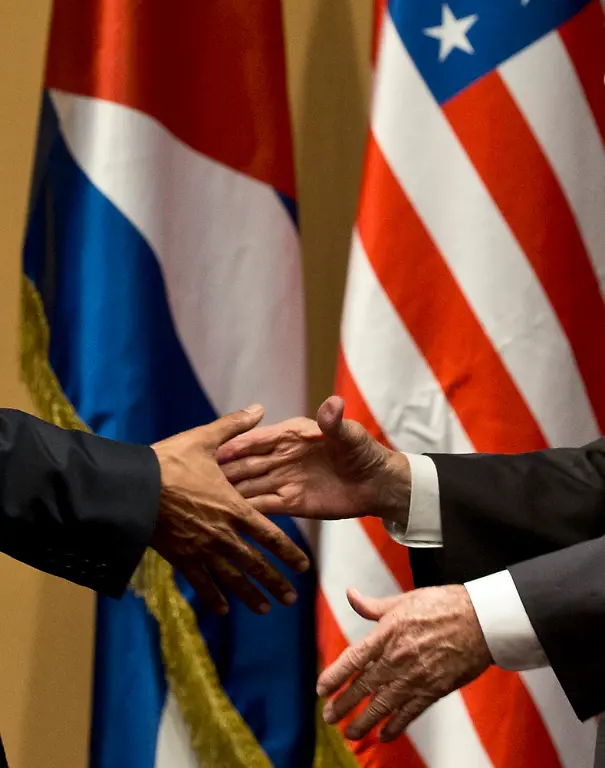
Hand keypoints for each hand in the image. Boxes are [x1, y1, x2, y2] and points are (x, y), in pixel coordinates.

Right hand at [150, 404, 309, 615]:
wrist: (131, 487)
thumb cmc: (170, 461)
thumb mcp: (204, 439)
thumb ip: (235, 427)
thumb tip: (259, 407)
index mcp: (234, 507)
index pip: (270, 536)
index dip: (288, 553)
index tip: (303, 568)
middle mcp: (223, 534)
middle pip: (255, 564)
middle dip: (274, 582)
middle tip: (289, 599)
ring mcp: (201, 549)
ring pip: (231, 579)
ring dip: (249, 595)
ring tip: (265, 610)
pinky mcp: (180, 557)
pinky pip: (200, 583)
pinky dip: (213, 597)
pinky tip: (223, 610)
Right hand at [216, 396, 411, 522]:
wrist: (377, 483)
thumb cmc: (364, 451)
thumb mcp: (350, 435)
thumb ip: (336, 422)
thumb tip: (333, 403)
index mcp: (291, 435)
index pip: (258, 440)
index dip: (237, 445)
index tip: (215, 451)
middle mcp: (282, 457)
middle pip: (247, 464)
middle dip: (225, 471)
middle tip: (200, 481)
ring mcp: (283, 480)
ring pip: (250, 486)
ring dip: (230, 493)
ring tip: (206, 503)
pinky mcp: (290, 502)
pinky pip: (264, 507)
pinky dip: (248, 511)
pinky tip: (229, 520)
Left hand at [317, 586, 491, 741]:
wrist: (480, 620)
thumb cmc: (442, 605)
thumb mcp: (403, 600)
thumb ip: (373, 605)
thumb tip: (351, 594)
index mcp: (387, 633)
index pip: (353, 659)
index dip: (335, 675)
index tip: (321, 689)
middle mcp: (398, 658)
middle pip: (364, 686)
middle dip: (344, 705)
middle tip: (329, 717)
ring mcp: (415, 677)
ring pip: (383, 705)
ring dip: (364, 721)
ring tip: (350, 733)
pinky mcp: (433, 690)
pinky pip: (410, 713)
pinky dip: (395, 726)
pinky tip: (384, 735)